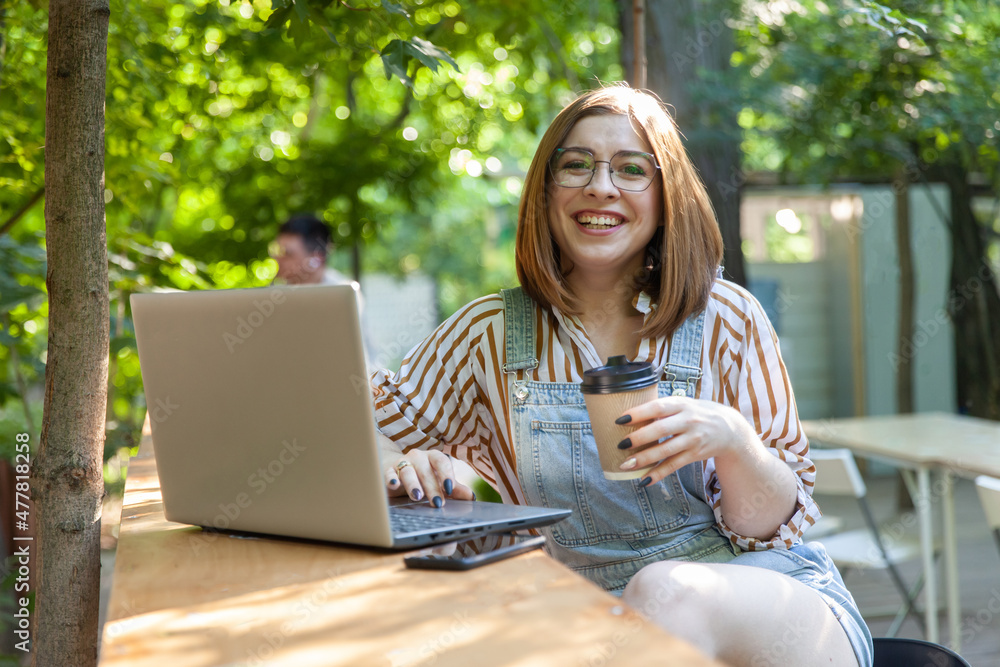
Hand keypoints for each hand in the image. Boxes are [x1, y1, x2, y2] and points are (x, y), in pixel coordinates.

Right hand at [383, 449, 474, 506]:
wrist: (396, 469)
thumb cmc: (422, 476)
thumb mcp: (439, 481)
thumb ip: (454, 488)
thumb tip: (471, 496)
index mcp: (433, 457)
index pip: (441, 461)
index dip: (446, 474)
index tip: (450, 489)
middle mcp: (418, 457)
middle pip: (426, 471)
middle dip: (432, 488)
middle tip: (437, 503)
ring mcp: (402, 463)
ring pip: (408, 472)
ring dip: (413, 484)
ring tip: (417, 497)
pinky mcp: (388, 471)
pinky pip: (389, 474)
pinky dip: (391, 479)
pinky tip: (394, 486)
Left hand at [616, 397, 755, 484]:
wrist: (730, 429)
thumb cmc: (698, 413)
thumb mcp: (683, 403)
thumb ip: (662, 408)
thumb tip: (631, 414)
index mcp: (681, 404)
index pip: (657, 407)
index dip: (638, 413)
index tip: (619, 419)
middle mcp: (688, 421)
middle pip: (660, 430)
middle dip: (638, 438)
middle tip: (620, 444)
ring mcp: (692, 439)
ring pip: (665, 450)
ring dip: (644, 459)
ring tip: (626, 464)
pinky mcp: (694, 455)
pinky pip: (674, 465)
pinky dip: (658, 474)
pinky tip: (644, 480)